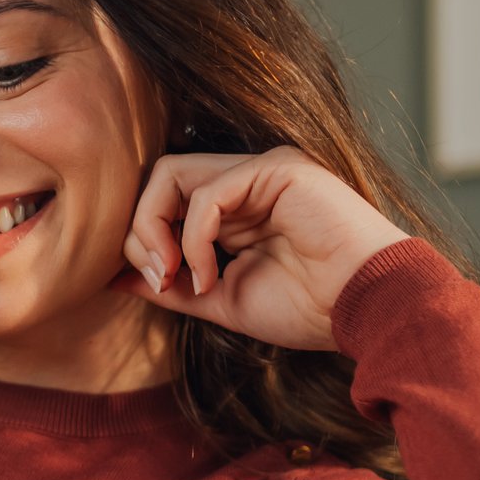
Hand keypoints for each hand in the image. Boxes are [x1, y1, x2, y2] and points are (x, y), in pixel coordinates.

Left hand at [115, 146, 409, 351]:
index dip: (140, 241)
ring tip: (177, 277)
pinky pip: (207, 192)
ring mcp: (262, 170)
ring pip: (169, 175)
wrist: (365, 311)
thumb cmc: (307, 309)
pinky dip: (192, 237)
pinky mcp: (278, 169)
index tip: (156, 288)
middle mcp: (245, 182)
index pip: (160, 200)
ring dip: (157, 231)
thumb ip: (170, 286)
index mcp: (234, 209)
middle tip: (160, 280)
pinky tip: (209, 272)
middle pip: (156, 181)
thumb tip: (113, 277)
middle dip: (140, 233)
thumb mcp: (221, 300)